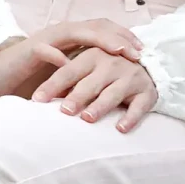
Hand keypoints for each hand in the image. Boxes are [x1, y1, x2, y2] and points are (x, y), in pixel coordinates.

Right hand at [0, 19, 142, 105]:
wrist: (0, 77)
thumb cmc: (36, 77)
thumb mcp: (68, 72)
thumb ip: (86, 69)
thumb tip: (115, 77)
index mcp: (72, 36)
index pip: (103, 28)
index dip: (123, 36)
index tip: (143, 50)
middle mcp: (62, 32)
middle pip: (95, 26)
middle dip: (119, 37)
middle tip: (138, 52)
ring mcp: (46, 39)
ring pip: (76, 32)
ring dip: (99, 40)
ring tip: (117, 52)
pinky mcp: (30, 51)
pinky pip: (47, 50)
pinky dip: (60, 57)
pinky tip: (72, 66)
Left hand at [32, 46, 156, 133]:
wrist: (147, 67)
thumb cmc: (108, 70)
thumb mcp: (87, 68)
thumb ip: (68, 78)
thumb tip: (39, 94)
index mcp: (93, 55)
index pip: (69, 70)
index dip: (53, 84)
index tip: (37, 100)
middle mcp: (111, 63)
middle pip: (91, 82)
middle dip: (77, 96)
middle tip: (63, 111)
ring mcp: (130, 76)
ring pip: (113, 93)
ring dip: (100, 105)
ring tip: (87, 118)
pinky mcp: (146, 91)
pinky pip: (139, 106)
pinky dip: (130, 117)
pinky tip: (120, 128)